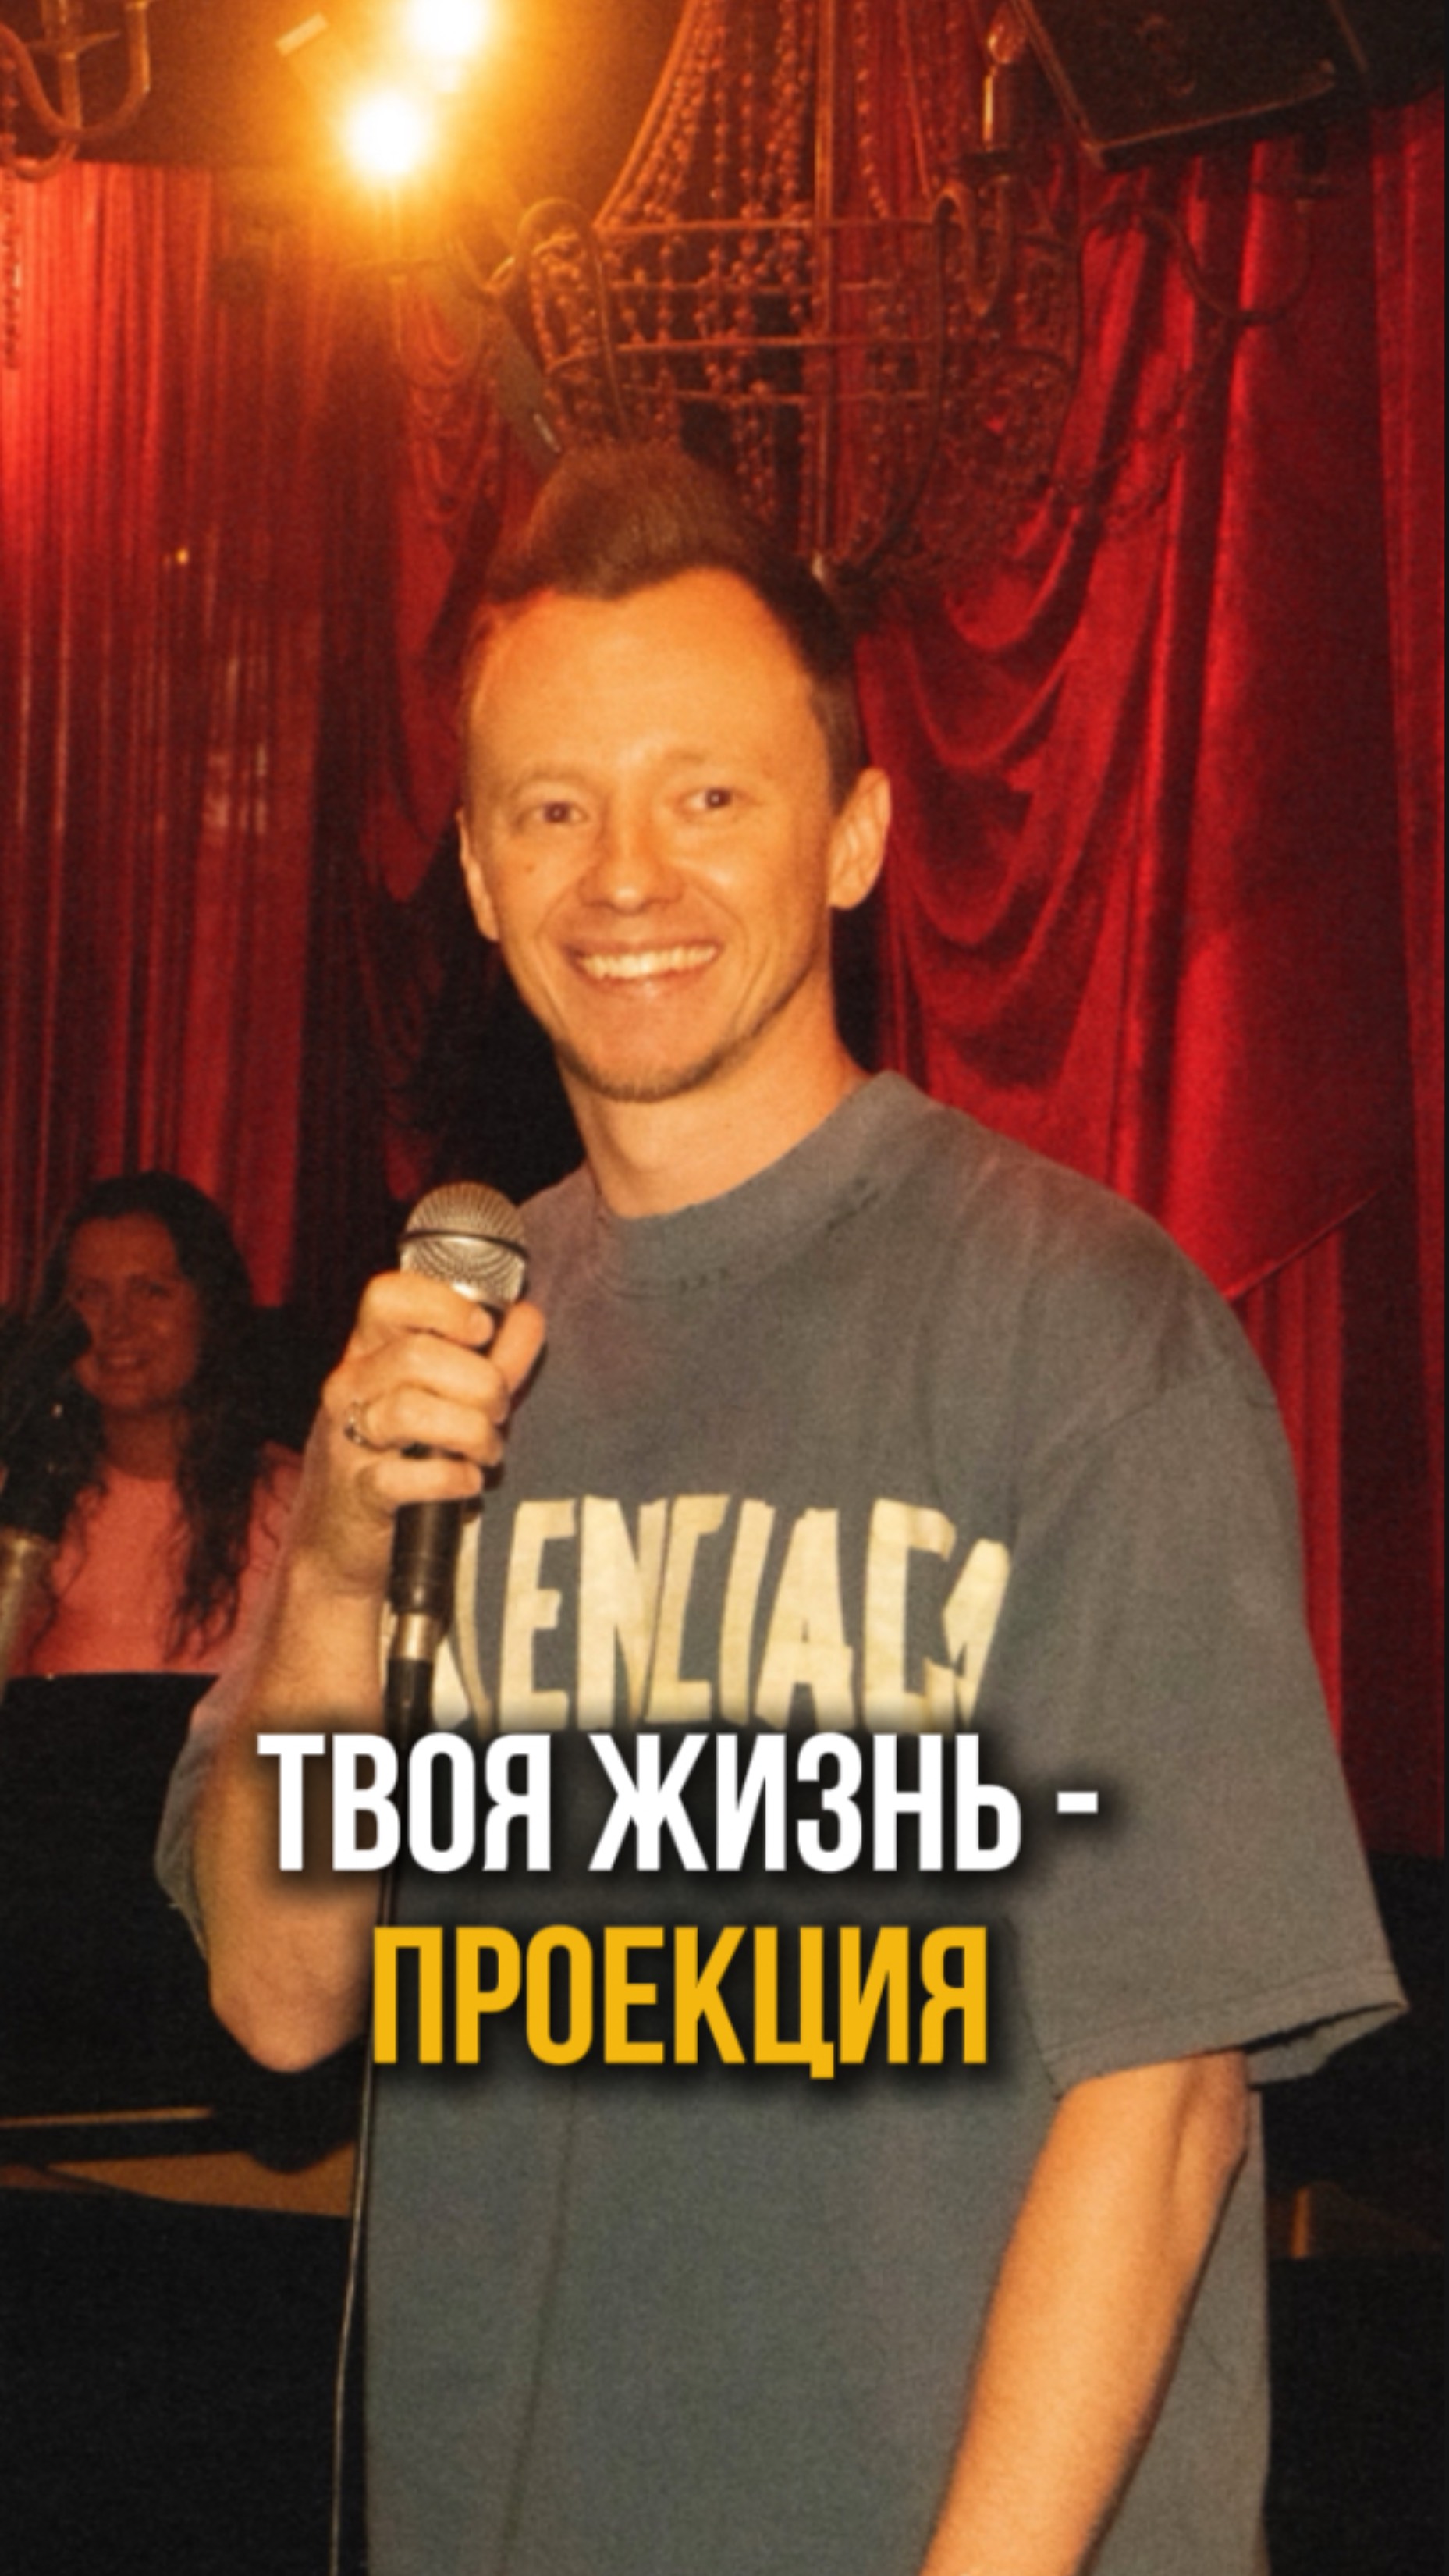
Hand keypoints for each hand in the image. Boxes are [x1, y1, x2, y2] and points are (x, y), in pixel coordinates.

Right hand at [288, 1272, 545, 1600]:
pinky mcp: (358, 1492)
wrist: (340, 1541)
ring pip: (413, 1411)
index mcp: (368, 1351)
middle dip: (480, 1382)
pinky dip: (454, 1478)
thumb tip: (529, 1316)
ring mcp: (347, 1439)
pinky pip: (411, 1476)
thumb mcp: (445, 1397)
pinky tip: (467, 1482)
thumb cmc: (402, 1456)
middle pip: (416, 1356)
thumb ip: (492, 1357)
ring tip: (487, 1449)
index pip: (386, 1297)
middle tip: (499, 1408)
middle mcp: (349, 1386)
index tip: (482, 1329)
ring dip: (473, 1431)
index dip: (442, 1304)